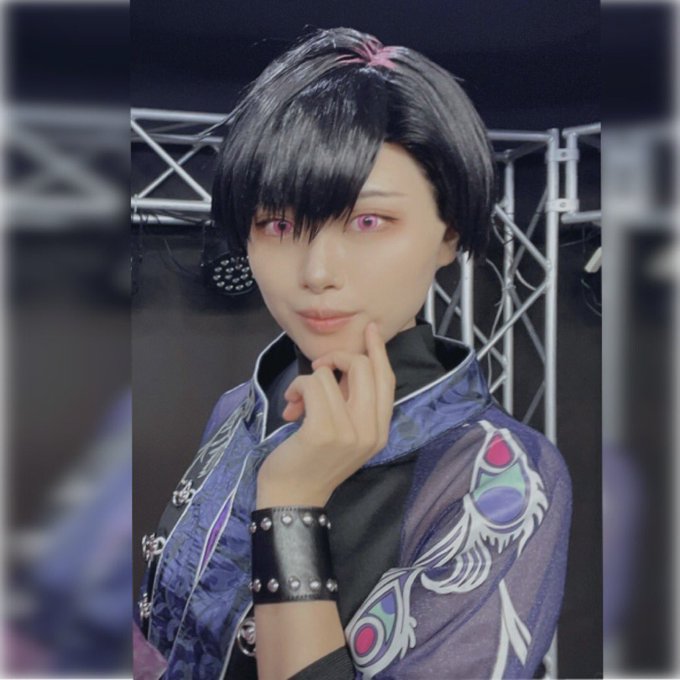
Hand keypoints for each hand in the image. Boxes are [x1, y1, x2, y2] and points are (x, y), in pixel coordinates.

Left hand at [256, 321, 395, 507]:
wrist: (293, 499)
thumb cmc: (313, 463)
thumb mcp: (345, 433)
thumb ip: (352, 402)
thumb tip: (344, 368)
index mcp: (380, 430)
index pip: (386, 380)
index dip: (379, 351)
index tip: (372, 329)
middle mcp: (371, 431)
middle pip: (364, 368)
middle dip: (337, 359)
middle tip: (319, 368)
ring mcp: (349, 432)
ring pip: (330, 375)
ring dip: (307, 381)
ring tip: (297, 402)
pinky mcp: (323, 431)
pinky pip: (312, 384)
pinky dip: (297, 388)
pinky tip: (291, 407)